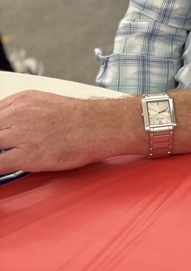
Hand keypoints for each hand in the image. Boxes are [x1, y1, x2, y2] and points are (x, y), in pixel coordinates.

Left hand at [0, 90, 143, 173]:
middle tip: (9, 148)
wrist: (101, 125)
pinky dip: (0, 168)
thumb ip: (23, 113)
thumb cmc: (82, 118)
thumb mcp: (46, 103)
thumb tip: (11, 128)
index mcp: (21, 100)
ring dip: (1, 152)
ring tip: (13, 156)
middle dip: (0, 141)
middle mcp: (18, 114)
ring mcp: (21, 134)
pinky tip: (6, 170)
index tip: (4, 138)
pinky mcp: (28, 155)